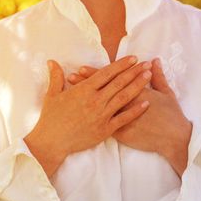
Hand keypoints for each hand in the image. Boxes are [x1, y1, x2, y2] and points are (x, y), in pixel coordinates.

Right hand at [24, 55, 152, 176]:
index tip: (132, 58)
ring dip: (137, 86)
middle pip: (119, 83)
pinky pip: (124, 118)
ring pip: (124, 97)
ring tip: (148, 77)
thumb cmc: (51, 118)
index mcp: (84, 90)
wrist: (52, 142)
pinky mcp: (105, 129)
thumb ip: (55, 76)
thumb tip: (52, 61)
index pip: (106, 73)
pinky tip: (146, 103)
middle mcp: (95, 100)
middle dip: (134, 72)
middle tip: (146, 64)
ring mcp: (102, 115)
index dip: (121, 65)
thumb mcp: (52, 95)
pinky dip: (136, 111)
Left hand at [68, 58, 191, 176]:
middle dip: (85, 84)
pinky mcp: (121, 133)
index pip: (111, 79)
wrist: (173, 137)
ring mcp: (122, 119)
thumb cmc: (171, 115)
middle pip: (101, 91)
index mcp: (134, 91)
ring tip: (70, 94)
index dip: (96, 74)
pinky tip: (80, 117)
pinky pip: (104, 126)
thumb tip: (154, 61)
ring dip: (85, 100)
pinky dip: (91, 119)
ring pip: (98, 107)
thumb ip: (158, 76)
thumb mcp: (167, 93)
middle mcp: (125, 103)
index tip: (82, 68)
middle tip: (71, 77)